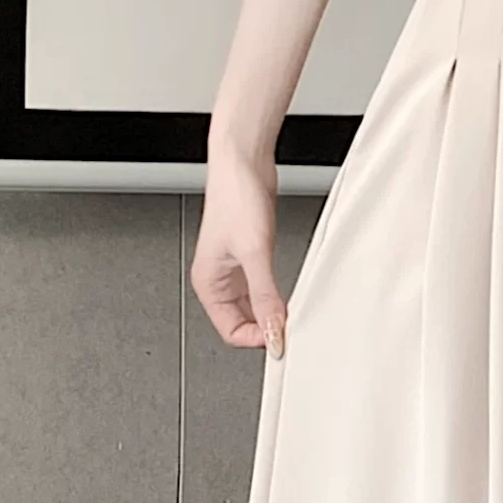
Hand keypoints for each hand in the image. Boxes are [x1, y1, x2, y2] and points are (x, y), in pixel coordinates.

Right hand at [193, 151, 287, 356]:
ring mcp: (236, 271)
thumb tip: (274, 332)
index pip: (231, 332)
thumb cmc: (235, 197)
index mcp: (208, 284)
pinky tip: (291, 295)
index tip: (283, 339)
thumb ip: (265, 297)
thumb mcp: (254, 253)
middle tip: (292, 328)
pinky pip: (264, 292)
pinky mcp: (252, 259)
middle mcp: (219, 281)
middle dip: (267, 329)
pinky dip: (277, 298)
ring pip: (255, 310)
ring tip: (293, 311)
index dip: (258, 339)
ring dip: (273, 314)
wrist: (244, 163)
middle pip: (243, 325)